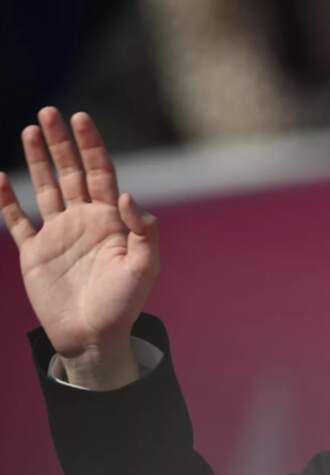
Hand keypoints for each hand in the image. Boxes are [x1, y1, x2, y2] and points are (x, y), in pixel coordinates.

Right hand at [0, 107, 159, 388]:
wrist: (94, 336)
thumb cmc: (124, 304)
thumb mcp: (145, 267)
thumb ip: (143, 231)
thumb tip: (129, 196)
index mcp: (112, 220)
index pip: (102, 173)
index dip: (92, 146)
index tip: (81, 119)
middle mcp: (85, 220)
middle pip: (72, 172)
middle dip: (62, 143)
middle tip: (51, 112)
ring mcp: (59, 234)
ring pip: (45, 188)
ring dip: (37, 160)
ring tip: (31, 130)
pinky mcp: (35, 252)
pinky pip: (17, 221)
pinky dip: (6, 200)